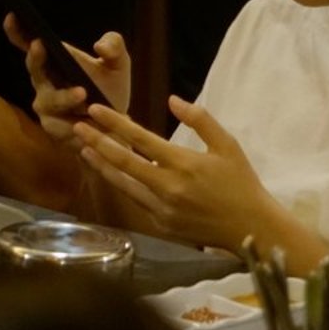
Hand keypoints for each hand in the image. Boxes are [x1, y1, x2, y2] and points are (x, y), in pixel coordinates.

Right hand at [6, 21, 130, 146]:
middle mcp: (43, 82)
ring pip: (48, 101)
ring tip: (83, 93)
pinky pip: (60, 126)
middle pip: (34, 69)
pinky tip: (89, 123)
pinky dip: (75, 124)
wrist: (116, 127)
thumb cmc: (110, 89)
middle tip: (40, 44)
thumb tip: (100, 45)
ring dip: (64, 97)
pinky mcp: (54, 129)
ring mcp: (45, 107)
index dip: (17, 31)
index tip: (12, 16)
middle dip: (36, 58)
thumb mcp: (118, 65)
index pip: (28, 44)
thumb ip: (114, 47)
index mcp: (52, 61)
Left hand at [69, 97, 277, 250]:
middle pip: (123, 161)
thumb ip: (200, 119)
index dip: (114, 122)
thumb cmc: (241, 183)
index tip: (95, 109)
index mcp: (183, 163)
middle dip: (97, 142)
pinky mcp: (162, 224)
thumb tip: (172, 100)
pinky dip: (121, 185)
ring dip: (102, 165)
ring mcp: (162, 208)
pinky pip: (136, 200)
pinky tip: (110, 174)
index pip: (139, 138)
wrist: (251, 229)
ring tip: (84, 149)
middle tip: (77, 127)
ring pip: (123, 183)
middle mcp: (168, 186)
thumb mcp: (227, 145)